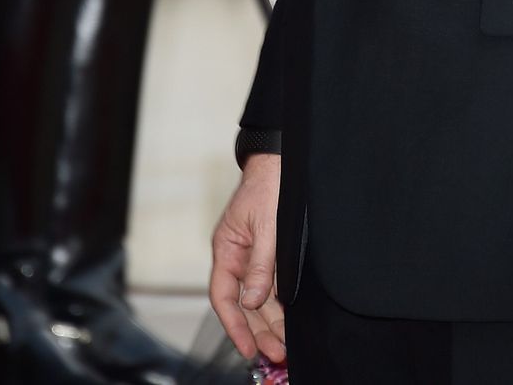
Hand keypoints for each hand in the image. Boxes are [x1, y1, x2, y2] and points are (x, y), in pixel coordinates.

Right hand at [210, 154, 284, 362]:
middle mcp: (237, 255)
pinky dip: (278, 302)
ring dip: (270, 321)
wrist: (283, 159)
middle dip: (259, 330)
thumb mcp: (267, 225)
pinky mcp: (270, 251)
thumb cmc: (269, 185)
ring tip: (284, 345)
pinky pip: (271, 283)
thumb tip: (252, 301)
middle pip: (244, 303)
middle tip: (277, 353)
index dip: (235, 325)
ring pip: (259, 297)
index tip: (248, 349)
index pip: (224, 296)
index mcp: (227, 248)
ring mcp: (253, 254)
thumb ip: (261, 264)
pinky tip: (287, 319)